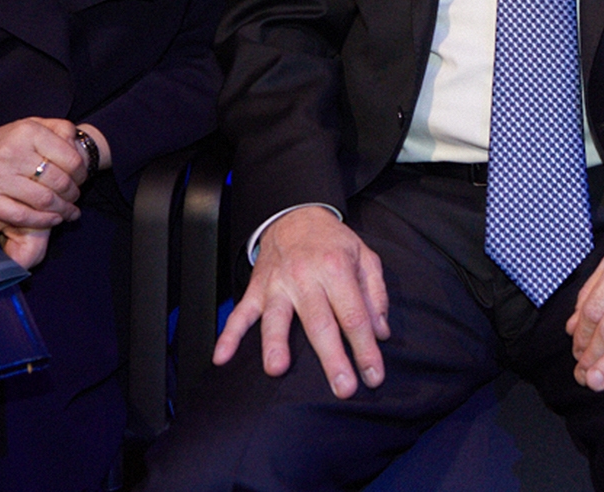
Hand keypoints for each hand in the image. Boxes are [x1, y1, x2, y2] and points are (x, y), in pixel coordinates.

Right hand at [0, 118, 87, 262]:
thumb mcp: (24, 127)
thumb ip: (55, 128)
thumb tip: (77, 140)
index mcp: (26, 131)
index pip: (70, 158)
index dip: (81, 173)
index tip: (81, 179)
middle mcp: (11, 151)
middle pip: (59, 181)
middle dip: (73, 194)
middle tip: (75, 198)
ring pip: (44, 200)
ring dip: (62, 210)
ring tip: (68, 212)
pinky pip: (23, 216)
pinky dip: (43, 221)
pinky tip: (52, 220)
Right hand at [214, 206, 389, 400]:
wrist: (295, 214)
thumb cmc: (333, 242)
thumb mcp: (365, 257)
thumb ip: (375, 295)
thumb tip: (381, 332)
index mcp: (336, 269)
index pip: (354, 316)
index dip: (366, 349)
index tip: (373, 376)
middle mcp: (306, 277)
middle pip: (320, 323)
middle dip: (333, 359)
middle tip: (343, 389)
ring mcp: (278, 284)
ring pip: (276, 318)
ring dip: (275, 344)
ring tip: (277, 369)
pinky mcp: (257, 289)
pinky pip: (240, 313)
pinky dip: (229, 335)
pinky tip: (222, 356)